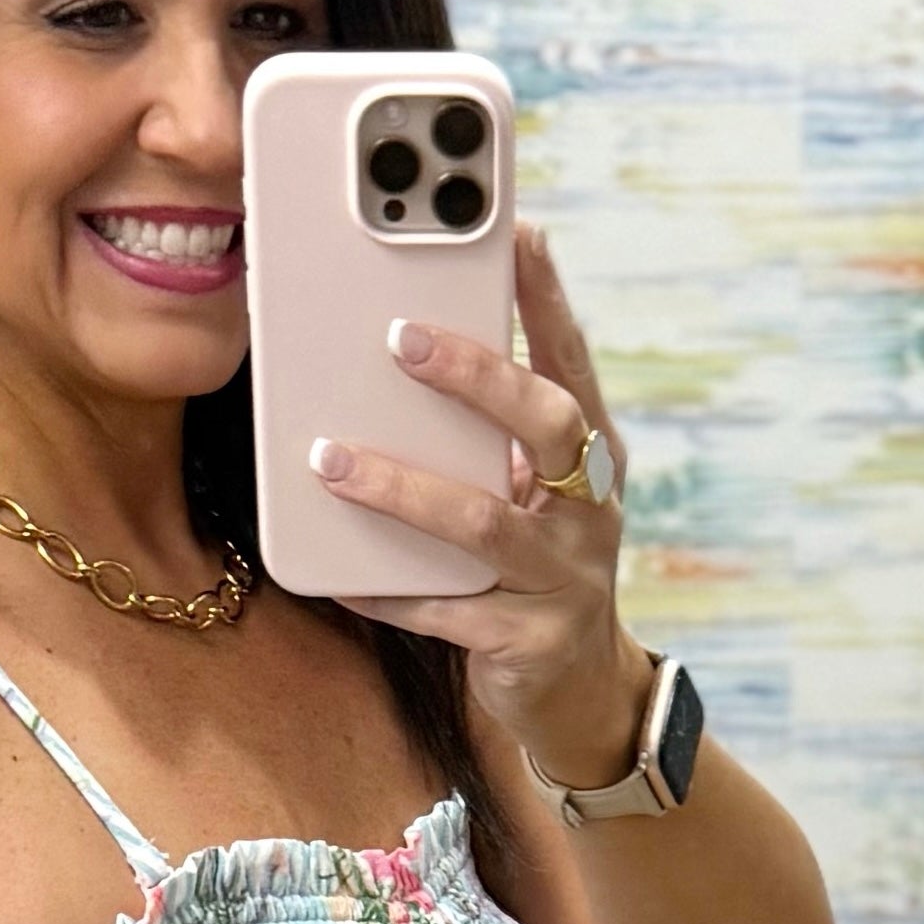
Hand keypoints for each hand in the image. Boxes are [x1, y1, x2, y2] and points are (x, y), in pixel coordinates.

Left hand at [310, 224, 652, 792]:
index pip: (574, 361)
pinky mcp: (528, 643)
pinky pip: (443, 613)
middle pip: (548, 425)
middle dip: (479, 376)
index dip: (548, 298)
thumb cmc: (535, 567)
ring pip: (482, 523)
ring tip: (329, 459)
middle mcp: (591, 510)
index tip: (517, 231)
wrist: (579, 692)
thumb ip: (489, 437)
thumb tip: (397, 356)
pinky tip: (338, 575)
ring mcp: (565, 579)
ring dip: (401, 488)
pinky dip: (386, 591)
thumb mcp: (531, 495)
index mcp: (594, 457)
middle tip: (402, 337)